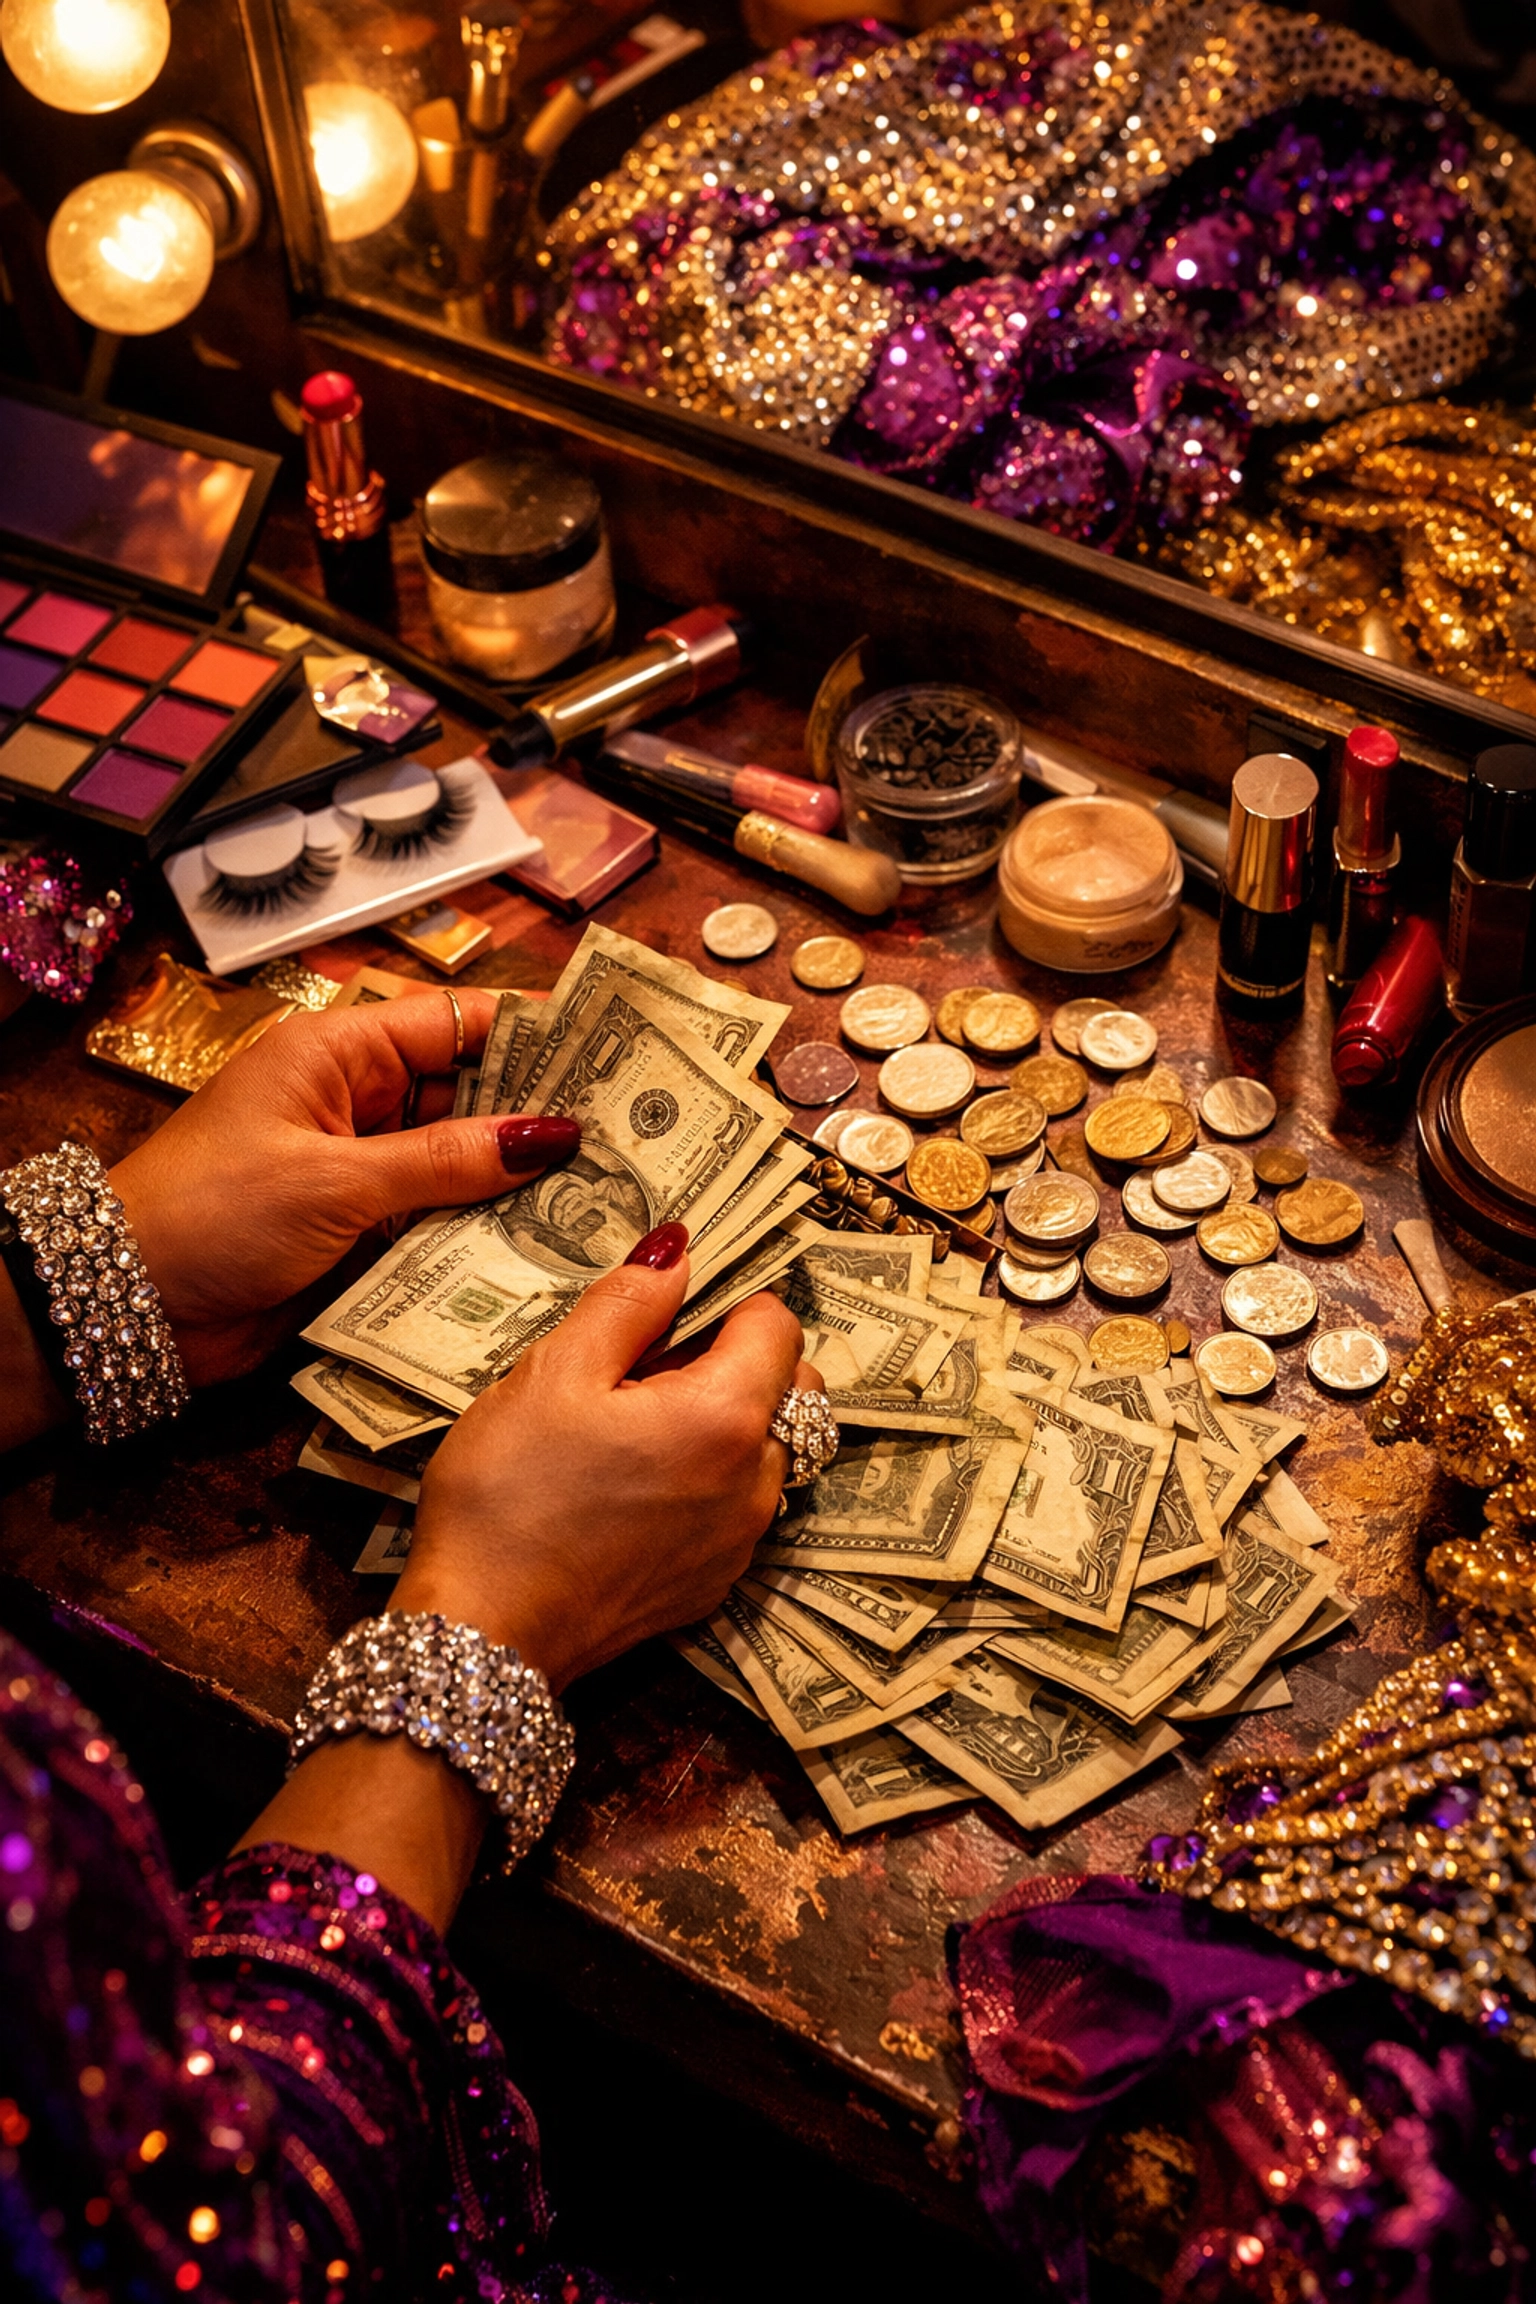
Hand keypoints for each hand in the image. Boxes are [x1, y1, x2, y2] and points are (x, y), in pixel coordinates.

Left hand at [110, 989, 578, 1387]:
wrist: (127, 1304)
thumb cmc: (211, 1213)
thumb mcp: (335, 1180)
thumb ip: (448, 1161)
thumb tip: (552, 1137)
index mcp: (341, 1053)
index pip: (461, 1024)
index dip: (538, 1035)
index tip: (617, 1050)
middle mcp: (360, 1102)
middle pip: (474, 1096)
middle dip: (545, 1117)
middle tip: (638, 1137)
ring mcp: (363, 1169)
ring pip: (466, 1165)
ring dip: (524, 1184)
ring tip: (616, 1194)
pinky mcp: (363, 1234)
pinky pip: (442, 1224)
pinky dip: (488, 1235)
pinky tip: (554, 1247)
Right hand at [393, 1226, 817, 1688]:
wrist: (484, 1634)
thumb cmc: (510, 1495)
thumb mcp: (554, 1373)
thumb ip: (629, 1301)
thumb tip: (680, 1247)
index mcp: (727, 1416)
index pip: (778, 1324)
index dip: (727, 1304)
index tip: (668, 1317)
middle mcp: (757, 1482)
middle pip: (790, 1388)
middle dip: (735, 1363)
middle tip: (644, 1372)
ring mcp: (741, 1542)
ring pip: (766, 1450)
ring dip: (724, 1425)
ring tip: (632, 1432)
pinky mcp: (714, 1584)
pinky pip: (738, 1508)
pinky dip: (708, 1483)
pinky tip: (632, 1490)